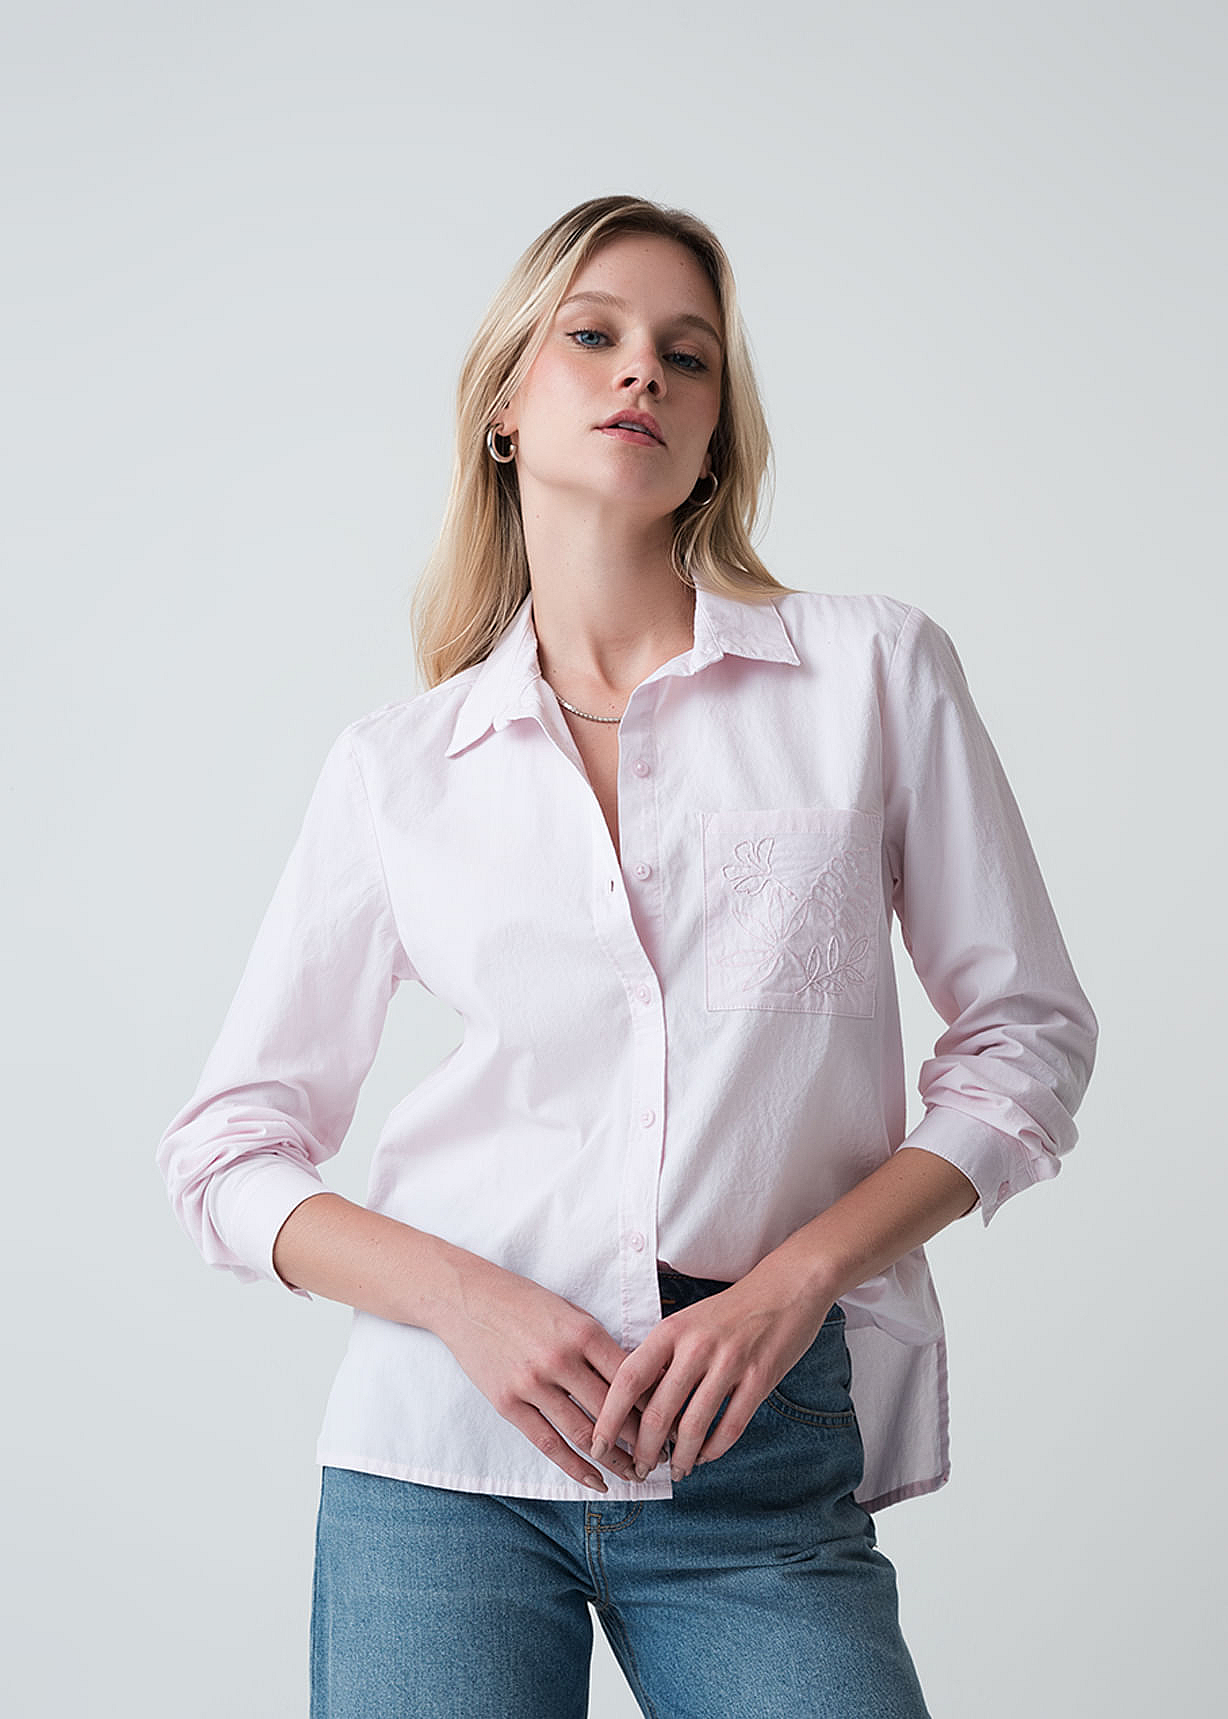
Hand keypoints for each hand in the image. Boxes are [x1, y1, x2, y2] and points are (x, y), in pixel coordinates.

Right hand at [432, 1256, 643, 1491]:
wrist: (467, 1298)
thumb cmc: (524, 1302)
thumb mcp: (570, 1311)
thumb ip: (599, 1346)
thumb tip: (639, 1382)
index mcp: (583, 1331)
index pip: (631, 1378)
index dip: (656, 1404)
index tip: (673, 1423)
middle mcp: (560, 1359)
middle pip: (613, 1411)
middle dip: (643, 1440)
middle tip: (662, 1458)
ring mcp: (532, 1383)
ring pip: (585, 1433)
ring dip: (614, 1460)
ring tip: (636, 1475)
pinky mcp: (508, 1403)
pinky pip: (549, 1444)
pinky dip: (576, 1468)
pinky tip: (597, 1482)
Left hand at [588, 1267, 831, 1481]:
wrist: (786, 1288)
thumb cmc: (730, 1311)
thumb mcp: (687, 1323)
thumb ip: (662, 1358)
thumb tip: (633, 1404)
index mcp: (671, 1331)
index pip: (629, 1380)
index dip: (609, 1418)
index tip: (598, 1444)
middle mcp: (696, 1346)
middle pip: (658, 1412)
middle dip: (643, 1451)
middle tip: (639, 1469)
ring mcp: (730, 1363)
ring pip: (693, 1427)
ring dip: (680, 1458)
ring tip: (674, 1471)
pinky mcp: (760, 1378)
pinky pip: (730, 1427)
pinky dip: (713, 1450)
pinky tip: (705, 1457)